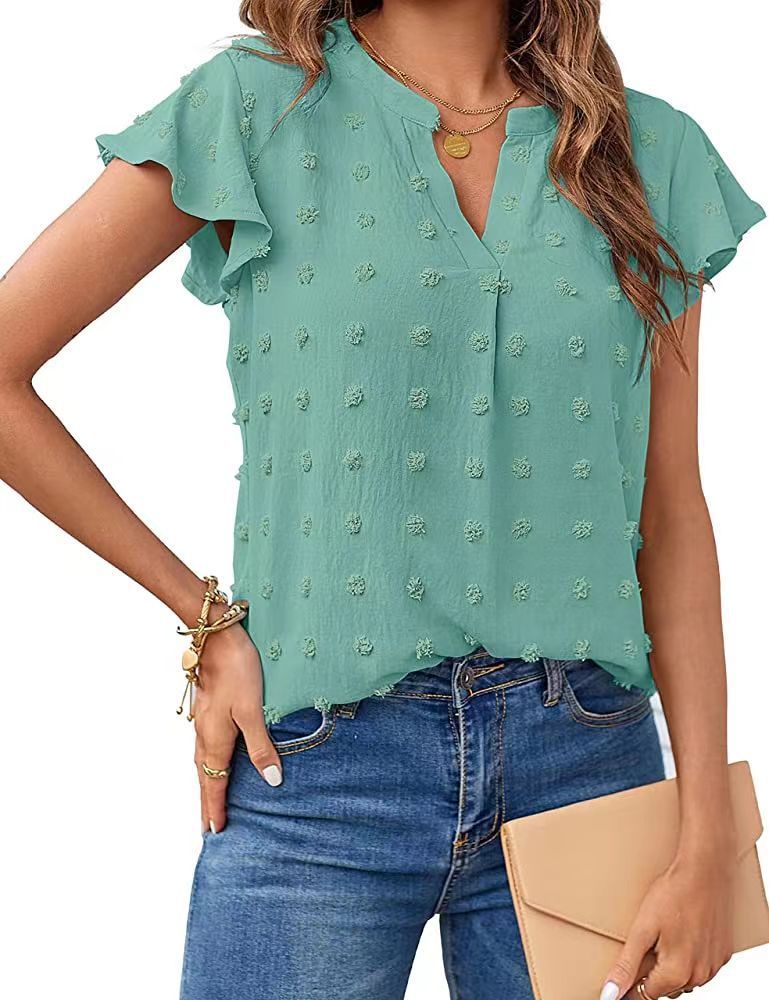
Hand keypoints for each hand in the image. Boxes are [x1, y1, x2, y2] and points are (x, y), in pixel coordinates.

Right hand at [192, 620, 281, 834]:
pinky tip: (215, 761)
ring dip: (206, 784)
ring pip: (202, 763)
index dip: (216, 808)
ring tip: (210, 801)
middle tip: (208, 829)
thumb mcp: (253, 711)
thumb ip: (261, 746)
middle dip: (207, 803)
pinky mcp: (207, 710)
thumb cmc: (238, 672)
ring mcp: (203, 722)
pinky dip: (207, 765)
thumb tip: (271, 782)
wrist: (216, 638)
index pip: (215, 784)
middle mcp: (204, 736)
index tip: (216, 832)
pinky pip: (205, 748)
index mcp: (214, 741)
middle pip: (204, 778)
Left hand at [599, 839, 735, 998]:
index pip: (645, 995)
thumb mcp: (642, 929)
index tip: (623, 975)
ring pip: (683, 979)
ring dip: (670, 967)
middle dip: (650, 974)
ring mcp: (712, 966)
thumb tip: (611, 993)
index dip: (630, 986)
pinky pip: (700, 966)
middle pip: (664, 988)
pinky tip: (680, 934)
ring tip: (662, 936)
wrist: (705, 871)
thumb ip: (627, 965)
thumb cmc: (673, 894)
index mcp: (676, 973)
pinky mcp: (722, 954)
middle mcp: (698, 976)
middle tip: (643, 945)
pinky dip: (688, 957)